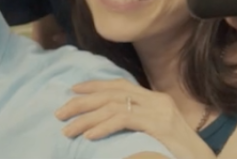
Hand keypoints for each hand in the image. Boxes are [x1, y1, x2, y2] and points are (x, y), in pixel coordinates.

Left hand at [55, 79, 215, 158]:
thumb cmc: (177, 153)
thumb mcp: (154, 133)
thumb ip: (136, 122)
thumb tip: (105, 122)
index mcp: (156, 99)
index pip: (119, 85)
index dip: (93, 86)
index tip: (71, 91)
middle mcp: (157, 100)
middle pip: (112, 94)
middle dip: (81, 103)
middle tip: (59, 114)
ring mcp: (160, 111)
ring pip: (113, 107)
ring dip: (86, 119)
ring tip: (68, 131)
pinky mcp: (160, 125)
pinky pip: (125, 120)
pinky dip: (103, 127)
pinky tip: (89, 136)